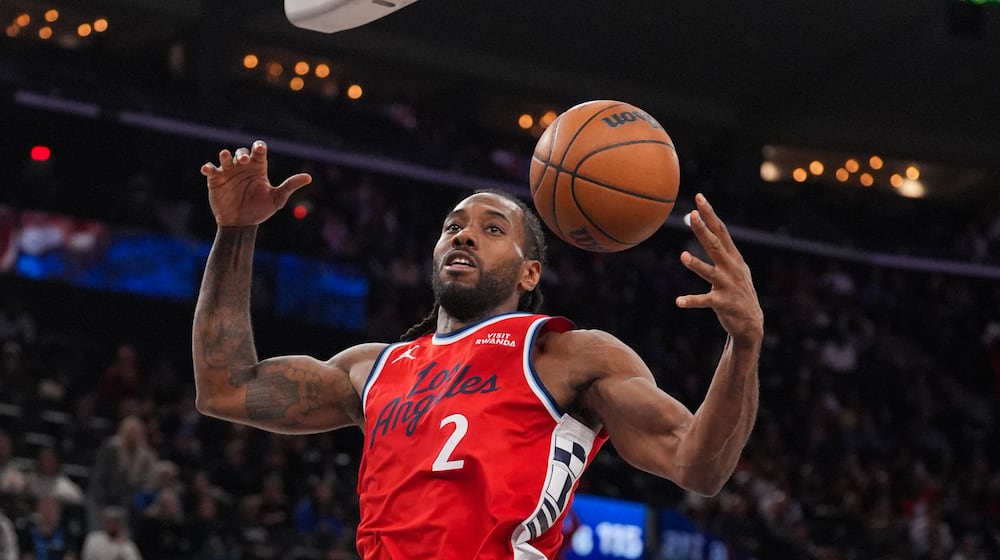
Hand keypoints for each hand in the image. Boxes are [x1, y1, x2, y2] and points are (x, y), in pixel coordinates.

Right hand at [200, 140, 311, 225]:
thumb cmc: (260, 210)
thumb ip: (290, 186)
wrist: (242, 224)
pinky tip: (208, 169)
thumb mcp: (277, 199)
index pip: (258, 153)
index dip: (258, 148)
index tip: (259, 148)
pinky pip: (211, 169)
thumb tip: (309, 177)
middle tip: (243, 160)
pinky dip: (208, 167)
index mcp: (258, 168)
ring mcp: (228, 172)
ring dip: (225, 155)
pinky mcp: (215, 179)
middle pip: (241, 153)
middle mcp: (243, 167)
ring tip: (226, 156)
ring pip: (225, 157)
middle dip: (242, 154)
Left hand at [676, 193, 763, 344]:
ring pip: (709, 272)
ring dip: (696, 264)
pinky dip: (691, 300)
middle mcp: (731, 268)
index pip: (721, 231)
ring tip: (683, 256)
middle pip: (715, 245)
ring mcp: (727, 285)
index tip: (700, 198)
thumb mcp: (735, 267)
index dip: (710, 214)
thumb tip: (708, 229)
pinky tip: (678, 301)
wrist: (751, 323)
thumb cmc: (738, 291)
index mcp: (734, 258)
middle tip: (692, 215)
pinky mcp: (722, 303)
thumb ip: (723, 250)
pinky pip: (704, 301)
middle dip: (703, 230)